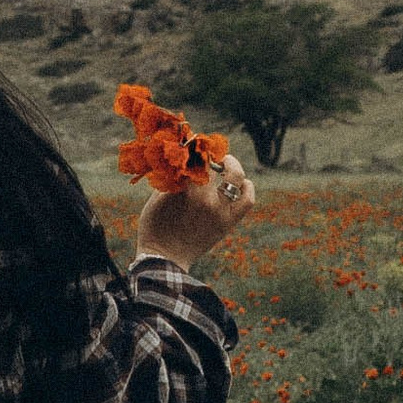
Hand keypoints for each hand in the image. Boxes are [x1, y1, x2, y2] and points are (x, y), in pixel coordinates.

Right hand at [135, 153, 254, 267]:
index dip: (193, 148)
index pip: (194, 157)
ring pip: (234, 177)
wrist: (165, 258)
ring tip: (225, 164)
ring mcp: (220, 210)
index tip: (191, 144)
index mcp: (184, 190)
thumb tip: (185, 156)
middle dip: (209, 155)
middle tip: (206, 154)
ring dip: (230, 166)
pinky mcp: (229, 221)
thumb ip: (174, 175)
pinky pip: (247, 199)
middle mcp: (205, 198)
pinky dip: (246, 187)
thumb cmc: (155, 226)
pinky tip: (241, 183)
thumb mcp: (158, 196)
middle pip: (214, 164)